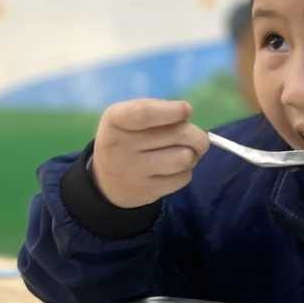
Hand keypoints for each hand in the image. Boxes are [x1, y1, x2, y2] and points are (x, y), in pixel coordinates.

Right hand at [92, 99, 208, 208]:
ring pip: (186, 158)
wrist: (106, 183)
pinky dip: (186, 172)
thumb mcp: (127, 116)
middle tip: (196, 136)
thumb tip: (186, 112)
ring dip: (193, 154)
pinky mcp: (147, 193)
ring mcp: (133, 173)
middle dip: (197, 134)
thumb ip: (155, 110)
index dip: (172, 111)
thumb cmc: (125, 139)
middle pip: (179, 135)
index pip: (144, 113)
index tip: (186, 110)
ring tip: (183, 153)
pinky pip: (184, 178)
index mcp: (115, 121)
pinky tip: (173, 170)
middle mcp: (120, 147)